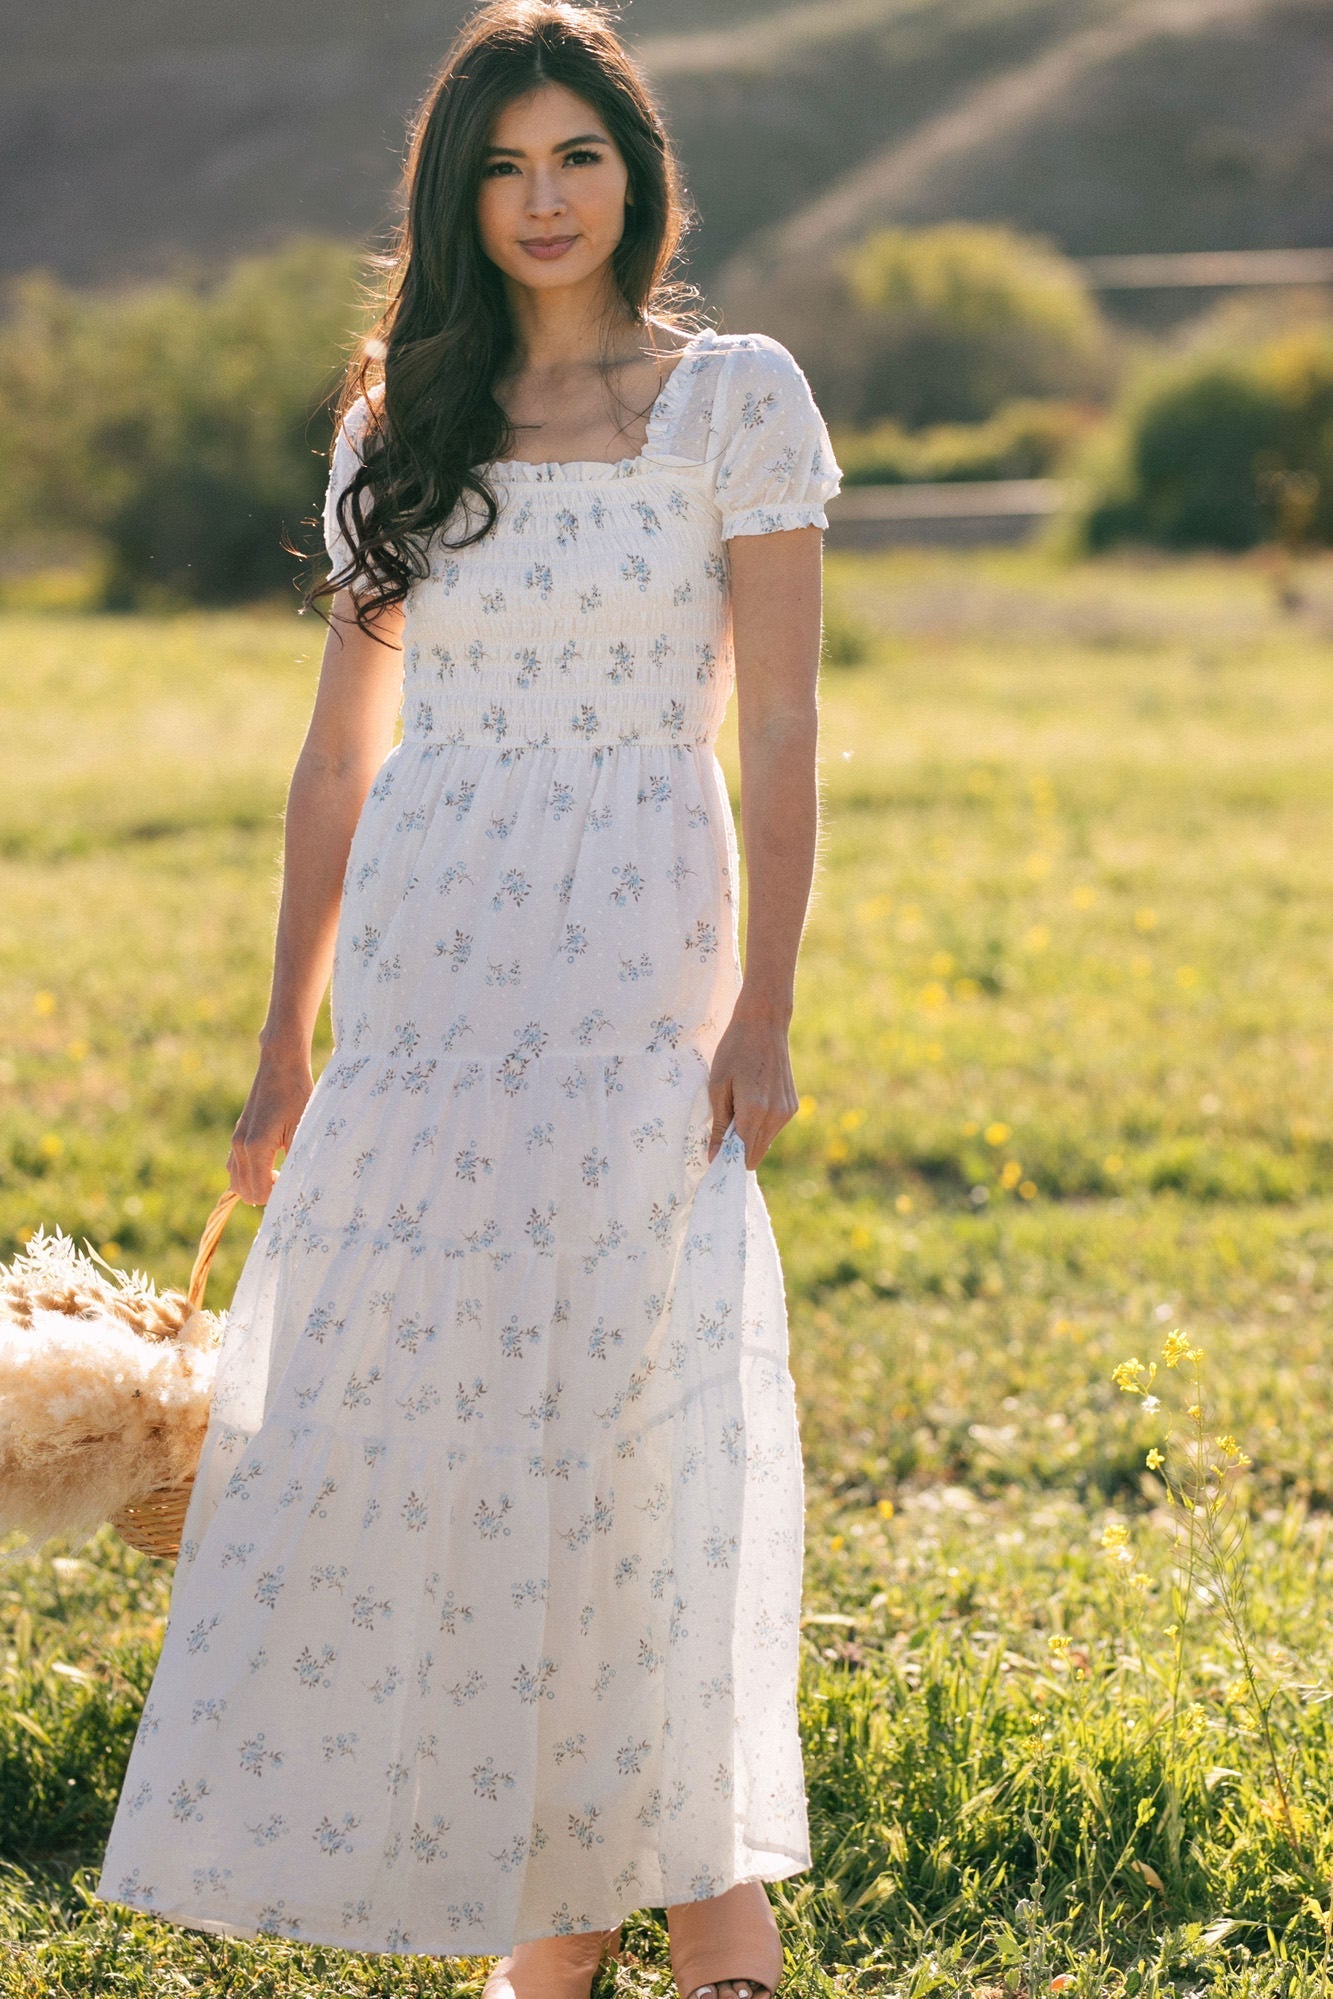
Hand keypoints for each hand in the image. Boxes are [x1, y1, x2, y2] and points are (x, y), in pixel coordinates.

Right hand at [228, 1051, 313, 1204]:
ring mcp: (235, 1141)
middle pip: (244, 1192)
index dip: (276, 1196)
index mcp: (256, 1147)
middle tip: (286, 1176)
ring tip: (278, 1171)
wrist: (280, 1066)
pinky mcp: (237, 1135)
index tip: (292, 1181)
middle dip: (265, 1193)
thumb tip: (295, 1186)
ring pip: (236, 1181)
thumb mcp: (302, 1129)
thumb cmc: (297, 1095)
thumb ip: (295, 1161)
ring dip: (255, 1184)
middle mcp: (240, 1147)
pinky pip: (234, 1167)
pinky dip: (248, 1174)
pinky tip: (269, 1163)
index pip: (259, 1192)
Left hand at [706, 1009, 798, 1168]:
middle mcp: (775, 1116)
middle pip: (755, 1154)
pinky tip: (752, 1102)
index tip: (713, 1160)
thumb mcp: (717, 1086)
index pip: (742, 1155)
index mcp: (754, 1111)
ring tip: (737, 1109)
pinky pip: (773, 1129)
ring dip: (749, 1137)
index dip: (726, 1161)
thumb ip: (718, 1125)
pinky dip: (760, 1125)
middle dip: (737, 1152)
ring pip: (765, 1143)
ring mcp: (787, 1111)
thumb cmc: (734, 1050)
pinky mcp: (792, 1106)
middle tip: (720, 1133)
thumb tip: (713, 1157)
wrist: (764, 1024)